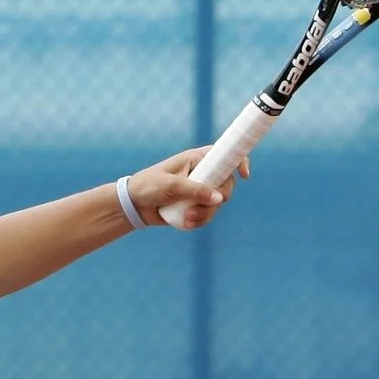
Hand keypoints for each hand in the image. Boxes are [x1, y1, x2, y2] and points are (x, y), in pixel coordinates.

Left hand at [130, 146, 250, 231]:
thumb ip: (195, 190)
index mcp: (197, 159)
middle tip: (205, 206)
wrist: (134, 205)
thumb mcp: (171, 186)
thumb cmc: (149, 186)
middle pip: (226, 184)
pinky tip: (185, 223)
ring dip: (205, 214)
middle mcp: (202, 173)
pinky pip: (207, 215)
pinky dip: (199, 221)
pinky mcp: (195, 206)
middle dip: (218, 199)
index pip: (225, 154)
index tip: (244, 175)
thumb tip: (219, 198)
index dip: (239, 161)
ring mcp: (199, 190)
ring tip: (187, 219)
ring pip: (217, 204)